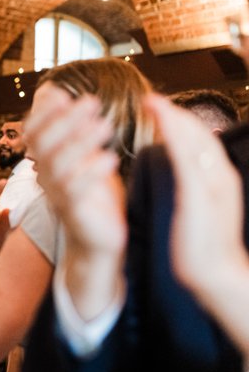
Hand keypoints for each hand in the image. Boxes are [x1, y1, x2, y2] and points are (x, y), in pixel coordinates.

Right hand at [24, 94, 125, 260]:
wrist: (98, 237)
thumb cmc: (94, 193)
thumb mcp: (84, 156)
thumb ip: (74, 130)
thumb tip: (63, 95)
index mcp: (46, 162)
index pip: (33, 133)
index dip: (44, 114)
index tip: (64, 95)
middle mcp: (46, 177)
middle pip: (44, 145)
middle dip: (66, 121)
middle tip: (93, 102)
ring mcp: (57, 196)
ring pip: (59, 166)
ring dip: (81, 143)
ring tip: (105, 126)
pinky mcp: (74, 213)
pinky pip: (76, 192)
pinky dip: (91, 173)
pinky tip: (110, 158)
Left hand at [146, 95, 248, 299]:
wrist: (216, 275)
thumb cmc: (203, 246)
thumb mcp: (200, 209)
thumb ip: (196, 186)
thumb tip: (189, 166)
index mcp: (219, 179)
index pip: (200, 142)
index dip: (180, 123)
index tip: (160, 108)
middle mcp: (220, 175)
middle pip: (198, 135)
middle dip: (176, 113)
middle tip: (151, 96)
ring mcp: (213, 183)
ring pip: (195, 141)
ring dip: (173, 118)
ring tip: (152, 102)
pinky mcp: (200, 195)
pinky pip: (187, 159)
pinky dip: (174, 137)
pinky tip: (161, 126)